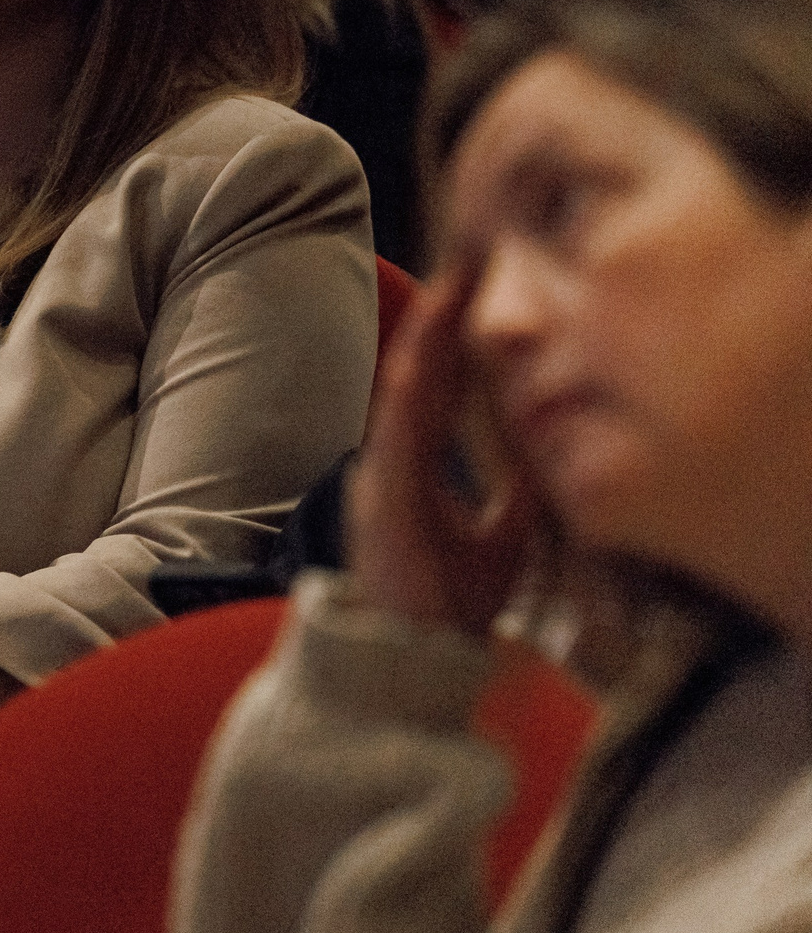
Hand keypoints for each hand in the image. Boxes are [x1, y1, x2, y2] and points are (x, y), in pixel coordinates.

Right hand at [346, 267, 544, 636]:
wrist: (414, 665)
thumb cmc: (446, 610)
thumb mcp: (501, 543)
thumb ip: (516, 501)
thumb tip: (548, 463)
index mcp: (416, 474)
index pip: (435, 392)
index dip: (452, 344)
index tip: (471, 295)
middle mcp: (393, 466)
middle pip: (416, 378)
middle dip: (439, 323)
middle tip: (462, 267)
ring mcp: (384, 480)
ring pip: (403, 393)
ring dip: (425, 343)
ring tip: (447, 294)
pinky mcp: (385, 501)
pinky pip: (394, 435)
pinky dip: (408, 394)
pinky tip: (422, 358)